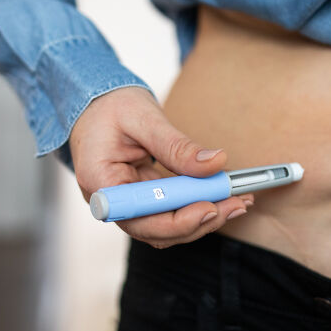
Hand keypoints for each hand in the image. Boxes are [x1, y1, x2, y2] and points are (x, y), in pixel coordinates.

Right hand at [69, 86, 251, 248]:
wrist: (94, 100)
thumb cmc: (109, 106)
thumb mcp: (143, 117)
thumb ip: (176, 145)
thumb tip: (215, 163)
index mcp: (100, 182)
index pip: (140, 217)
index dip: (177, 220)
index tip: (210, 206)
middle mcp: (111, 201)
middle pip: (156, 230)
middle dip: (199, 220)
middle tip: (236, 204)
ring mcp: (126, 202)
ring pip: (166, 226)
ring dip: (202, 217)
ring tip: (237, 202)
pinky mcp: (141, 197)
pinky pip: (169, 211)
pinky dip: (195, 205)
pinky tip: (221, 196)